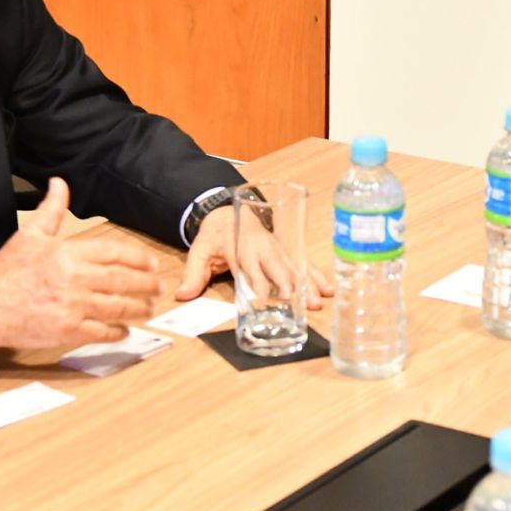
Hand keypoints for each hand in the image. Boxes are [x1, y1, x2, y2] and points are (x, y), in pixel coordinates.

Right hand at [0, 178, 161, 353]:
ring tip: (149, 307)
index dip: (138, 258)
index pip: (114, 252)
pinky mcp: (66, 332)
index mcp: (67, 254)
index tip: (151, 263)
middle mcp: (73, 280)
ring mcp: (72, 307)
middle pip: (122, 281)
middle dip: (146, 284)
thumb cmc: (5, 272)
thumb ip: (51, 210)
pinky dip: (117, 331)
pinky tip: (125, 329)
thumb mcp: (29, 235)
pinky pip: (101, 332)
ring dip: (138, 308)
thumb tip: (59, 183)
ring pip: (117, 308)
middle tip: (159, 286)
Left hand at [175, 203, 333, 307]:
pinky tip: (327, 289)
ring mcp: (276, 248)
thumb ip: (193, 273)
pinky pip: (303, 263)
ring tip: (316, 300)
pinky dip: (316, 276)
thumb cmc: (216, 234)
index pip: (248, 266)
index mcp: (239, 246)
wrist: (229, 211)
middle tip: (295, 299)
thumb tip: (182, 295)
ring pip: (293, 266)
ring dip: (305, 283)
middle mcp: (261, 247)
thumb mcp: (199, 251)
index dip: (257, 282)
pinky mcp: (286, 251)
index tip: (264, 299)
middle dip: (287, 282)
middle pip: (275, 265)